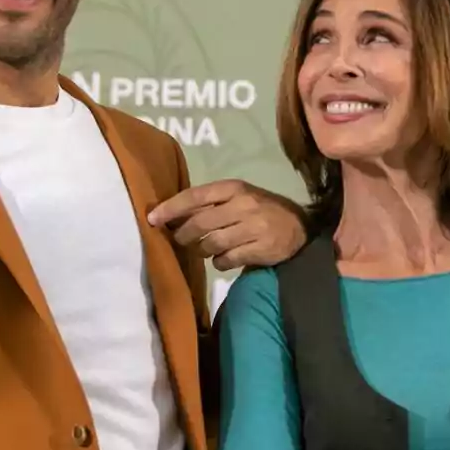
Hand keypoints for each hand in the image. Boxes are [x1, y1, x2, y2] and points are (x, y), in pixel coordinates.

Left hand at [147, 179, 306, 269]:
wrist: (297, 227)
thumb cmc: (259, 208)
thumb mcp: (237, 196)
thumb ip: (209, 203)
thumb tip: (170, 215)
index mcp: (233, 188)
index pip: (195, 196)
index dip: (171, 208)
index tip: (152, 218)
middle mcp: (243, 205)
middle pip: (200, 223)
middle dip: (183, 234)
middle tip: (179, 239)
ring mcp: (253, 228)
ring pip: (211, 243)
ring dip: (200, 249)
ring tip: (202, 249)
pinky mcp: (261, 249)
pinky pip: (227, 259)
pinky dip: (218, 262)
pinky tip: (221, 258)